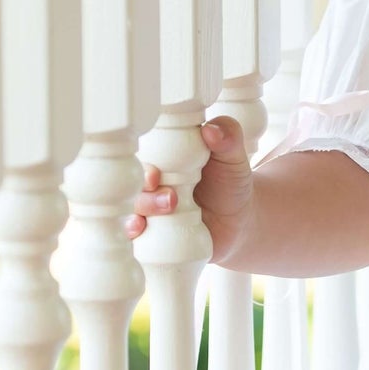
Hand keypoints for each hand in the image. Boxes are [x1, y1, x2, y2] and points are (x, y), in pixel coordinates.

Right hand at [125, 115, 255, 264]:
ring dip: (138, 217)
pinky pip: (133, 239)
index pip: (140, 161)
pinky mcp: (151, 238)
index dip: (143, 169)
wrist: (239, 221)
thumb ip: (228, 137)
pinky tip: (139, 234)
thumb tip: (212, 130)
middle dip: (145, 195)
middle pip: (131, 191)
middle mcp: (148, 187)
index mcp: (160, 162)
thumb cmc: (230, 182)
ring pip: (129, 214)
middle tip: (171, 198)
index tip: (155, 176)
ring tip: (166, 215)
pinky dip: (133, 237)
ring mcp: (148, 213)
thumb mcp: (233, 157)